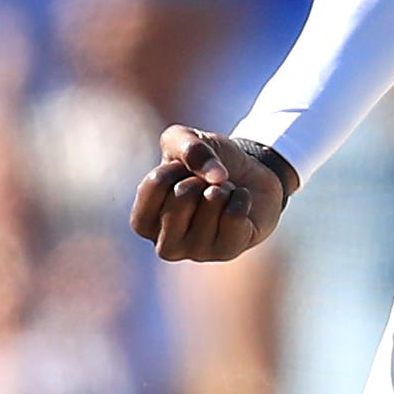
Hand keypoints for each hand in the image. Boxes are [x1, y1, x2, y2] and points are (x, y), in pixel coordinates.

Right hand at [130, 127, 289, 262]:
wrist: (249, 179)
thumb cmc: (207, 165)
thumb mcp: (187, 141)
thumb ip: (188, 146)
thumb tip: (216, 178)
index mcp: (144, 221)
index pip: (155, 183)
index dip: (177, 165)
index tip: (183, 171)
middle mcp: (165, 244)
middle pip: (182, 196)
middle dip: (200, 178)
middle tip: (206, 186)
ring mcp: (196, 252)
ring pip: (212, 203)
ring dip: (224, 188)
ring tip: (222, 195)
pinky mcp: (228, 252)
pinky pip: (235, 214)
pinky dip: (242, 197)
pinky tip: (239, 204)